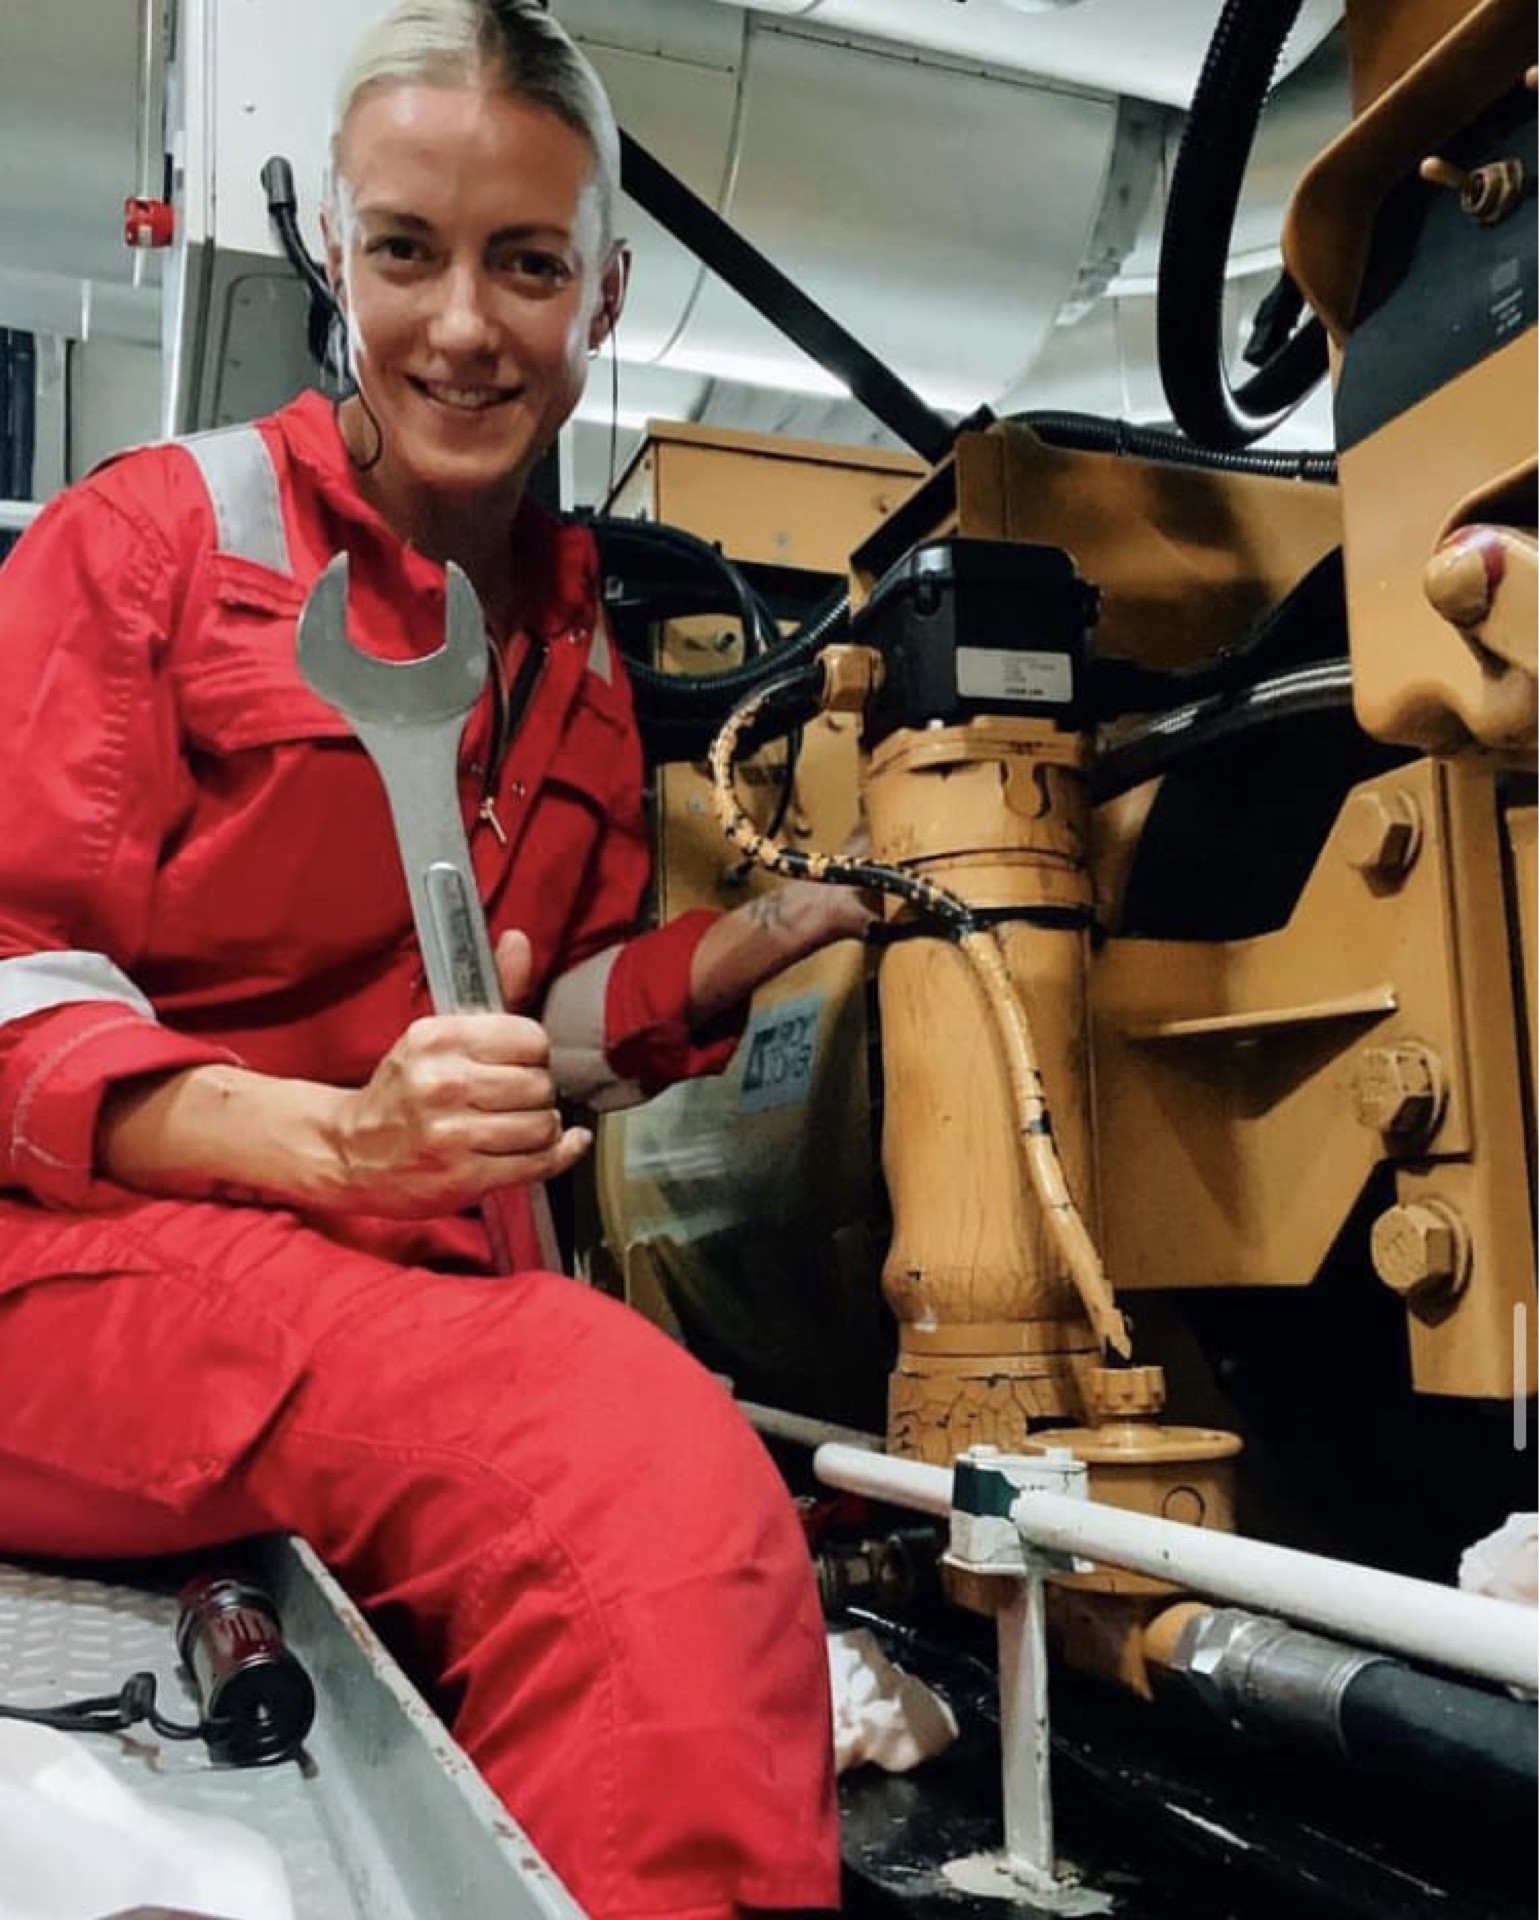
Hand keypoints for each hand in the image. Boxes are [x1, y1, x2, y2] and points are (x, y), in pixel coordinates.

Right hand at [330, 930, 590, 1215]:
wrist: (351, 1150)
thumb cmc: (404, 1089)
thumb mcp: (440, 1033)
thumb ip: (493, 991)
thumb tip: (519, 940)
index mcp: (437, 1038)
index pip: (530, 1038)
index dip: (534, 1052)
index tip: (520, 1061)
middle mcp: (444, 1083)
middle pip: (539, 1084)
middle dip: (537, 1092)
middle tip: (516, 1097)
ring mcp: (452, 1134)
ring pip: (542, 1125)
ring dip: (541, 1127)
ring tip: (520, 1124)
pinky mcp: (463, 1176)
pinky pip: (538, 1163)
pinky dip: (556, 1154)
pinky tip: (558, 1145)